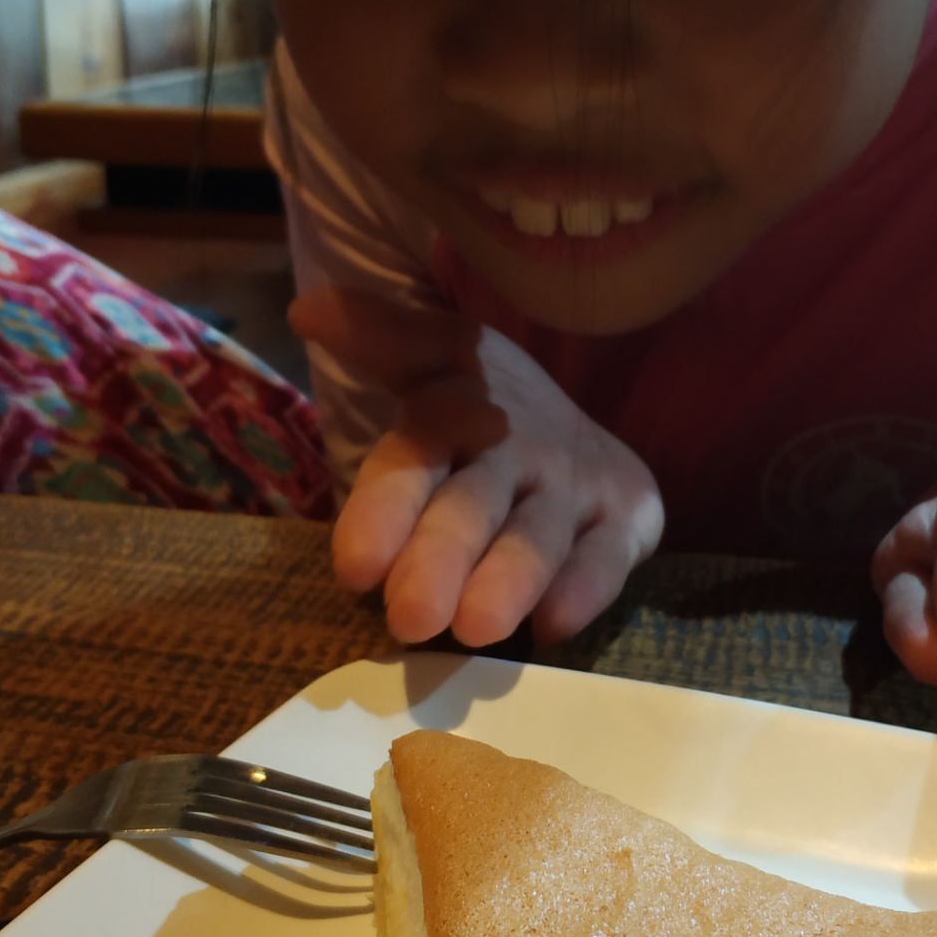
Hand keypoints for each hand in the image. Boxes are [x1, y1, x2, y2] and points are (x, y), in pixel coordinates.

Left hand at [290, 289, 663, 646]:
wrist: (578, 432)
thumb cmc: (482, 414)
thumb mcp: (432, 366)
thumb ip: (378, 341)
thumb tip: (308, 308)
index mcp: (460, 411)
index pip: (418, 455)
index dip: (386, 509)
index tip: (354, 567)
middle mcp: (520, 449)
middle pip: (474, 504)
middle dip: (443, 556)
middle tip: (411, 616)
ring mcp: (576, 487)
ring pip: (537, 538)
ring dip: (509, 581)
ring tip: (476, 628)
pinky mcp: (627, 519)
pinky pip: (608, 557)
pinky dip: (584, 589)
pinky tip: (554, 625)